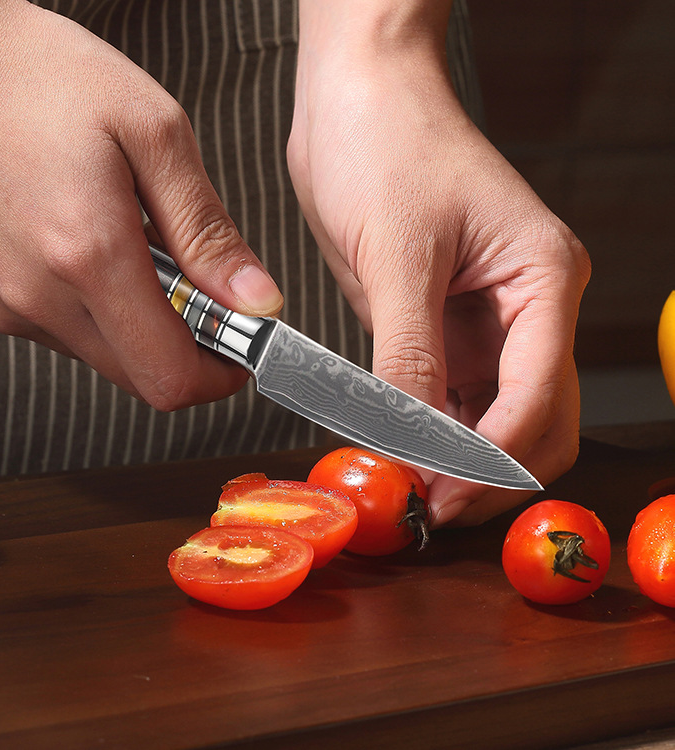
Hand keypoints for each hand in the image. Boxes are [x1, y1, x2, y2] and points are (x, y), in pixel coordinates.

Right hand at [0, 0, 282, 409]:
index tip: (240, 351)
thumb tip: (255, 301)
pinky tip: (88, 252)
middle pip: (138, 377)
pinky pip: (60, 333)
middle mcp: (35, 293)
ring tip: (135, 253)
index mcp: (88, 252)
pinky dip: (93, 309)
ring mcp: (0, 301)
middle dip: (184, 349)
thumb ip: (207, 233)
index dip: (217, 377)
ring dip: (136, 325)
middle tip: (200, 295)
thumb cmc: (42, 78)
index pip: (168, 376)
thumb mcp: (156, 135)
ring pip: (101, 356)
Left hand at [289, 1, 590, 525]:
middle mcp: (526, 308)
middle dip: (487, 472)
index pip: (538, 396)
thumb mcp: (397, 253)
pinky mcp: (442, 326)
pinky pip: (446, 397)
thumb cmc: (389, 143)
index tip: (439, 496)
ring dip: (456, 460)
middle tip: (427, 507)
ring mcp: (484, 322)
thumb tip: (409, 437)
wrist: (358, 100)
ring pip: (490, 418)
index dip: (491, 459)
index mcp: (542, 280)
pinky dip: (427, 431)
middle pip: (533, 422)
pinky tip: (396, 447)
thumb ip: (407, 351)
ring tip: (407, 487)